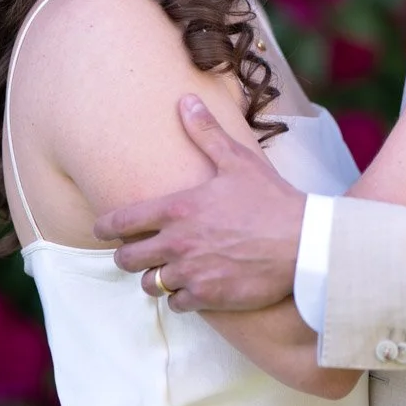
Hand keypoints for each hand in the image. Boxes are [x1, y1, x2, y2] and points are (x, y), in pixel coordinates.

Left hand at [93, 96, 305, 311]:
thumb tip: (185, 101)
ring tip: (165, 270)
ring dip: (154, 278)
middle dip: (127, 255)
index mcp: (178, 208)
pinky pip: (176, 304)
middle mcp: (177, 243)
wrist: (304, 244)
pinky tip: (191, 287)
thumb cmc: (271, 199)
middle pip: (127, 259)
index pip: (122, 222)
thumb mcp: (237, 160)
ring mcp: (191, 273)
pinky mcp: (208, 297)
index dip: (105, 227)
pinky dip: (180, 297)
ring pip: (150, 284)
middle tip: (136, 252)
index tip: (102, 229)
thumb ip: (206, 133)